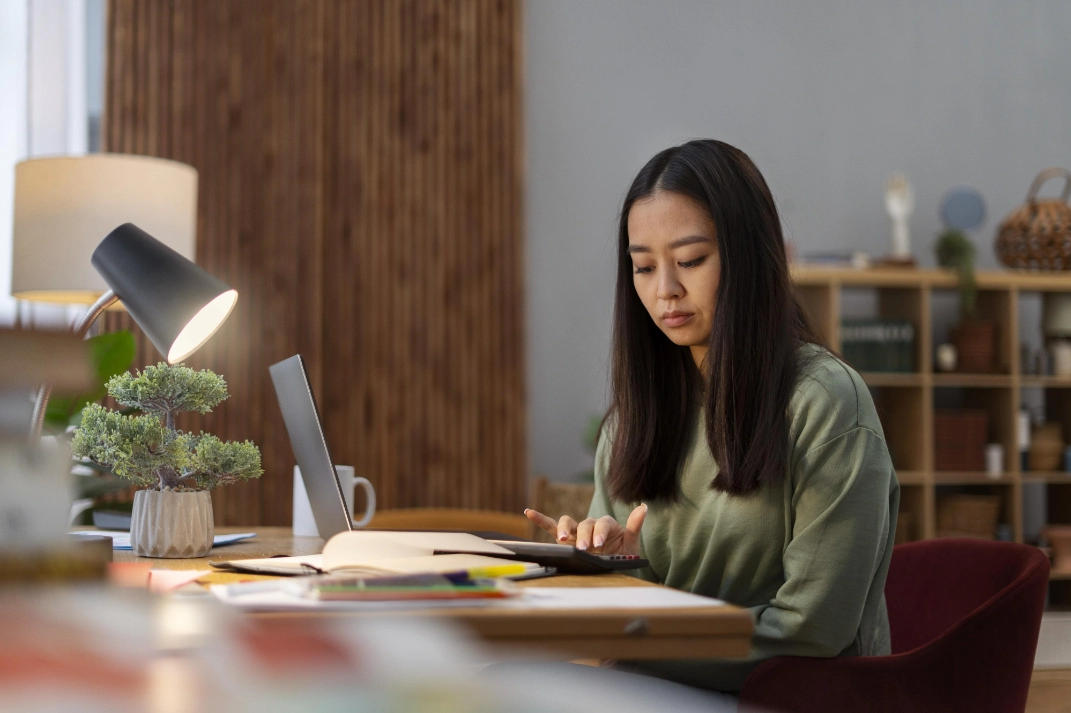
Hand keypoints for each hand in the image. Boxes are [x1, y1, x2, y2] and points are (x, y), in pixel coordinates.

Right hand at [524, 504, 646, 555]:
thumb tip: (644, 507)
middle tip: (583, 549)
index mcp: (606, 525)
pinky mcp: (566, 538)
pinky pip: (551, 526)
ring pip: (567, 522)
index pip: (601, 523)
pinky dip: (540, 519)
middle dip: (583, 536)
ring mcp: (577, 531)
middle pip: (584, 524)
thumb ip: (635, 526)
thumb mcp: (631, 544)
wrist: (614, 565)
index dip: (599, 532)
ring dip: (563, 529)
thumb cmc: (622, 554)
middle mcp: (590, 525)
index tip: (598, 545)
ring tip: (562, 539)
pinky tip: (529, 511)